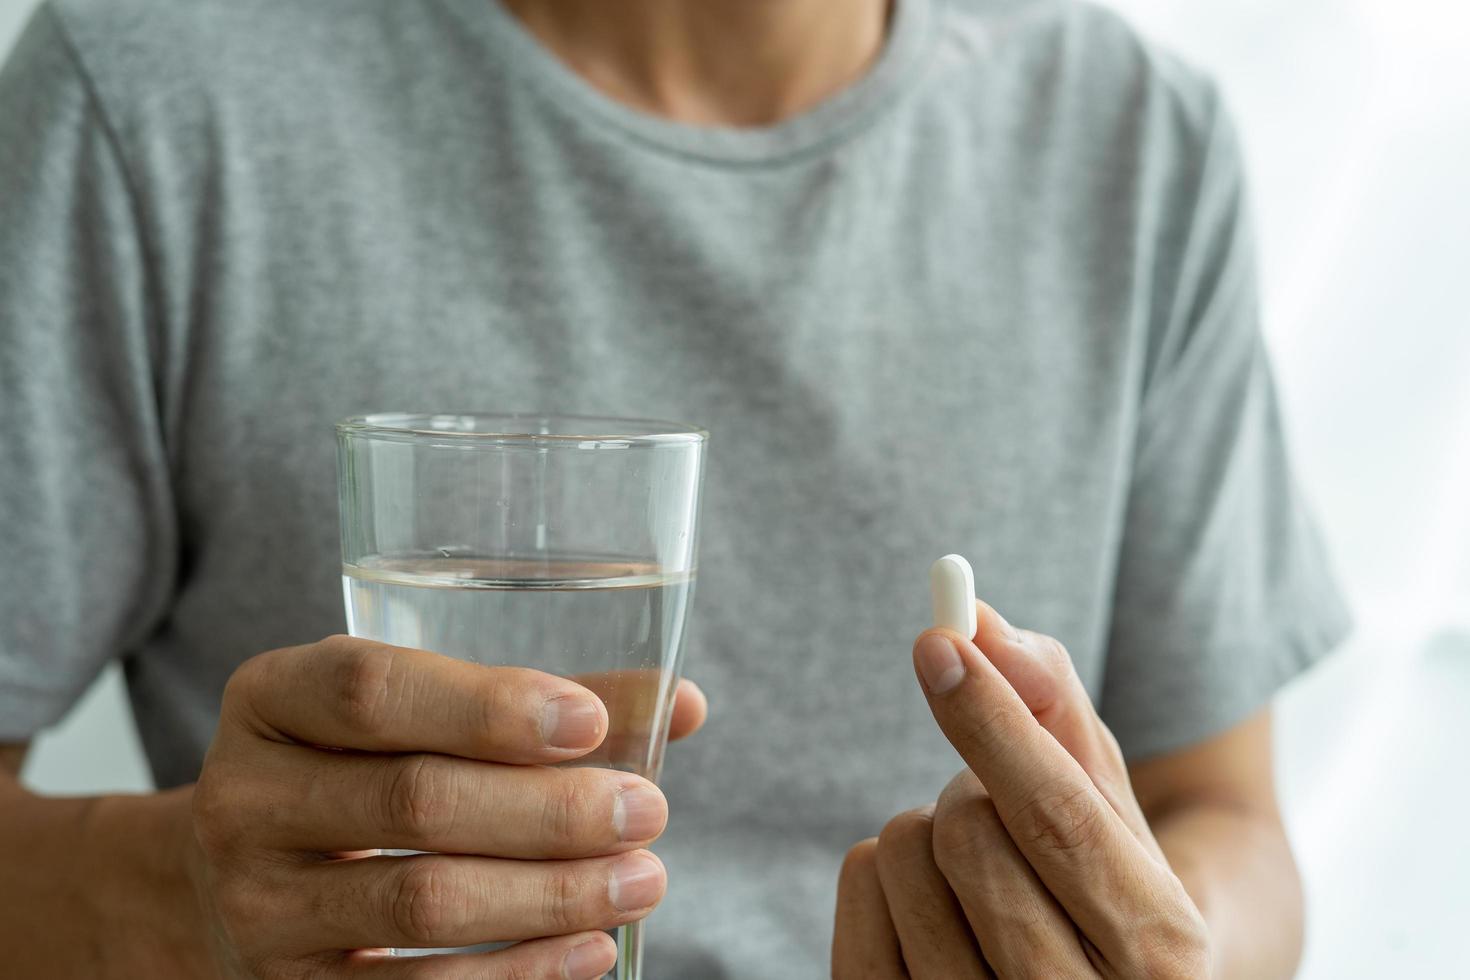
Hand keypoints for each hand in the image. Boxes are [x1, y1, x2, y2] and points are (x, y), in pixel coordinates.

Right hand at [188, 635, 706, 979]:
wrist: (237, 883)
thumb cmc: (359, 770)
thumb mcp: (411, 714)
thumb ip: (535, 703)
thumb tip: (680, 703)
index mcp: (273, 698)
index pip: (369, 690)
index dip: (486, 705)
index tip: (589, 722)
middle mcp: (246, 797)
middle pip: (412, 800)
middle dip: (548, 811)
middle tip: (646, 811)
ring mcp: (260, 905)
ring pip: (421, 902)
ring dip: (551, 896)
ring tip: (643, 880)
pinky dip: (516, 975)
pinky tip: (591, 950)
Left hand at [832, 602, 1209, 978]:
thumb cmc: (1100, 882)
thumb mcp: (1109, 804)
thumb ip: (1053, 708)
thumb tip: (982, 625)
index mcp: (1158, 949)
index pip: (1057, 819)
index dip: (992, 721)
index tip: (940, 640)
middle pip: (967, 832)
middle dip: (971, 789)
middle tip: (1002, 818)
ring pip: (901, 856)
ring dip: (926, 830)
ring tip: (976, 872)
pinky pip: (857, 886)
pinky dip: (881, 864)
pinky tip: (931, 900)